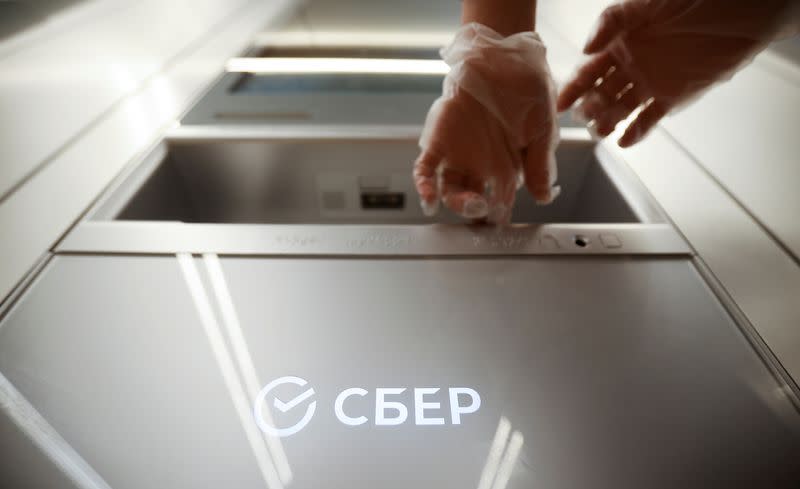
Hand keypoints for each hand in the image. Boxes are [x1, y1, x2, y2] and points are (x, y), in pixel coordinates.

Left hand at [414, 23, 558, 223]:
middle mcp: (480, 165)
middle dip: (476, 212)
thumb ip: (540, 164)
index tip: (501, 224)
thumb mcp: (542, 129)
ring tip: (467, 204)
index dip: (499, 214)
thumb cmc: (528, 89)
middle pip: (473, 200)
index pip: (500, 200)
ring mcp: (458, 154)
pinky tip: (428, 198)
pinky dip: (425, 185)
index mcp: (506, 166)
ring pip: (450, 189)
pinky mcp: (438, 141)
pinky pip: (426, 169)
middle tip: (484, 213)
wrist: (504, 56)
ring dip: (456, 202)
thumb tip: (543, 197)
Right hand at [557, 0, 788, 146]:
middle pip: (602, 94)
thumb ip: (611, 23)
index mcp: (619, 45)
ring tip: (601, 131)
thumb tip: (586, 50)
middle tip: (585, 116)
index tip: (560, 103)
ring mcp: (651, 84)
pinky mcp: (673, 97)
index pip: (588, 71)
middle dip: (590, 107)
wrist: (735, 10)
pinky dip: (637, 131)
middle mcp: (631, 67)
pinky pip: (650, 119)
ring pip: (622, 109)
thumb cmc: (688, 0)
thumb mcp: (643, 4)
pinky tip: (623, 141)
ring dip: (609, 121)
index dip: (573, 87)